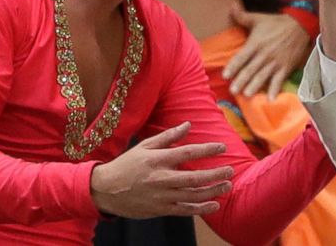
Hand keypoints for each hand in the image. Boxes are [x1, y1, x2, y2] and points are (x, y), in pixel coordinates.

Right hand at [90, 122, 233, 218]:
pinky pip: (184, 210)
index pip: (187, 152)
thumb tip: (188, 124)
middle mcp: (161, 178)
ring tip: (227, 186)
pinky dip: (200, 208)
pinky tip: (214, 204)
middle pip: (194, 177)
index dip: (207, 150)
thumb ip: (169, 136)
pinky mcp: (160, 210)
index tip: (222, 147)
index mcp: (158, 159)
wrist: (105, 190)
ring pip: (192, 196)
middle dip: (215, 174)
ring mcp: (161, 196)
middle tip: (230, 170)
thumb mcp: (145, 146)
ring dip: (212, 191)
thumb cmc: (127, 165)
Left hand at [222, 6, 311, 100]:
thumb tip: (230, 5)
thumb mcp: (259, 18)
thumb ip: (242, 15)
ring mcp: (275, 62)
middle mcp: (264, 54)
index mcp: (256, 43)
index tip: (225, 75)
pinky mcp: (285, 67)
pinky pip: (279, 80)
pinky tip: (271, 99)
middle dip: (241, 80)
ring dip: (255, 86)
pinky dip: (276, 90)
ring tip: (247, 95)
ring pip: (263, 76)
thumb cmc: (276, 23)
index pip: (242, 57)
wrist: (300, 26)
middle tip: (233, 91)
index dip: (233, 66)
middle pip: (250, 69)